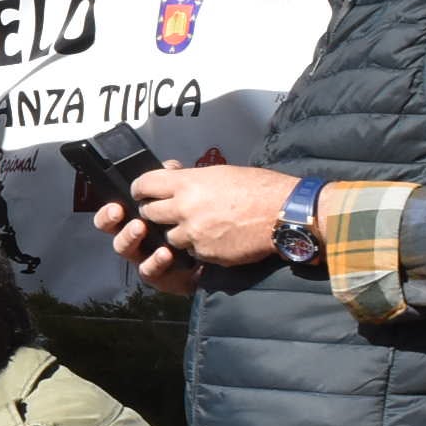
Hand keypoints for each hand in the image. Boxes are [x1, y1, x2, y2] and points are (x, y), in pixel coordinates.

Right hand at [93, 176, 203, 295]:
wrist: (217, 250)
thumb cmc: (194, 223)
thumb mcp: (185, 197)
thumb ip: (174, 180)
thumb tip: (169, 166)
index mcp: (137, 218)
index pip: (113, 214)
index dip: (108, 210)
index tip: (115, 205)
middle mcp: (136, 239)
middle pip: (112, 231)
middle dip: (111, 222)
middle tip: (120, 212)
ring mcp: (145, 258)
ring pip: (125, 251)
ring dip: (129, 238)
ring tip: (141, 228)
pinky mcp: (159, 276)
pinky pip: (149, 271)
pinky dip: (154, 262)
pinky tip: (165, 253)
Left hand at [132, 162, 300, 270]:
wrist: (284, 214)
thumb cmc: (259, 188)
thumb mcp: (221, 172)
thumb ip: (191, 176)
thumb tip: (172, 172)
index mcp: (187, 184)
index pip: (144, 184)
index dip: (141, 188)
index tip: (142, 192)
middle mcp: (185, 208)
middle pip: (149, 213)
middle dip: (155, 212)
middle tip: (167, 211)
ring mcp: (194, 234)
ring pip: (169, 236)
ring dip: (178, 232)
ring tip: (199, 225)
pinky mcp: (206, 253)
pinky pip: (192, 251)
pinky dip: (198, 247)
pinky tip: (215, 238)